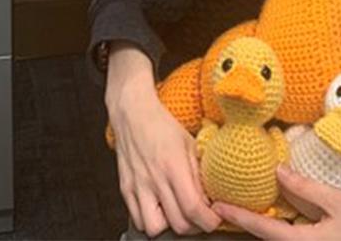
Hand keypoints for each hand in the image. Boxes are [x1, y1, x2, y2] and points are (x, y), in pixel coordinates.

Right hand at [105, 44, 220, 235]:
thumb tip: (210, 199)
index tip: (214, 217)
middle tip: (199, 216)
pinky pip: (136, 219)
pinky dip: (149, 221)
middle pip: (178, 223)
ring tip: (176, 214)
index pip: (193, 208)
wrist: (132, 113)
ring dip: (169, 226)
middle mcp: (154, 179)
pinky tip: (159, 209)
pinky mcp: (125, 188)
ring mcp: (138, 186)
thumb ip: (199, 173)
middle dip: (194, 225)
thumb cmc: (162, 125)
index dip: (209, 220)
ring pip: (154, 228)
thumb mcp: (190, 145)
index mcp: (173, 166)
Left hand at [213, 165, 340, 239]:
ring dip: (261, 228)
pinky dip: (278, 231)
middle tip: (223, 208)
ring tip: (241, 211)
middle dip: (245, 225)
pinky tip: (274, 219)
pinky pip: (291, 240)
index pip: (264, 229)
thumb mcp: (336, 203)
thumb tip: (278, 170)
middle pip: (266, 240)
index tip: (218, 208)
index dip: (239, 217)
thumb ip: (305, 189)